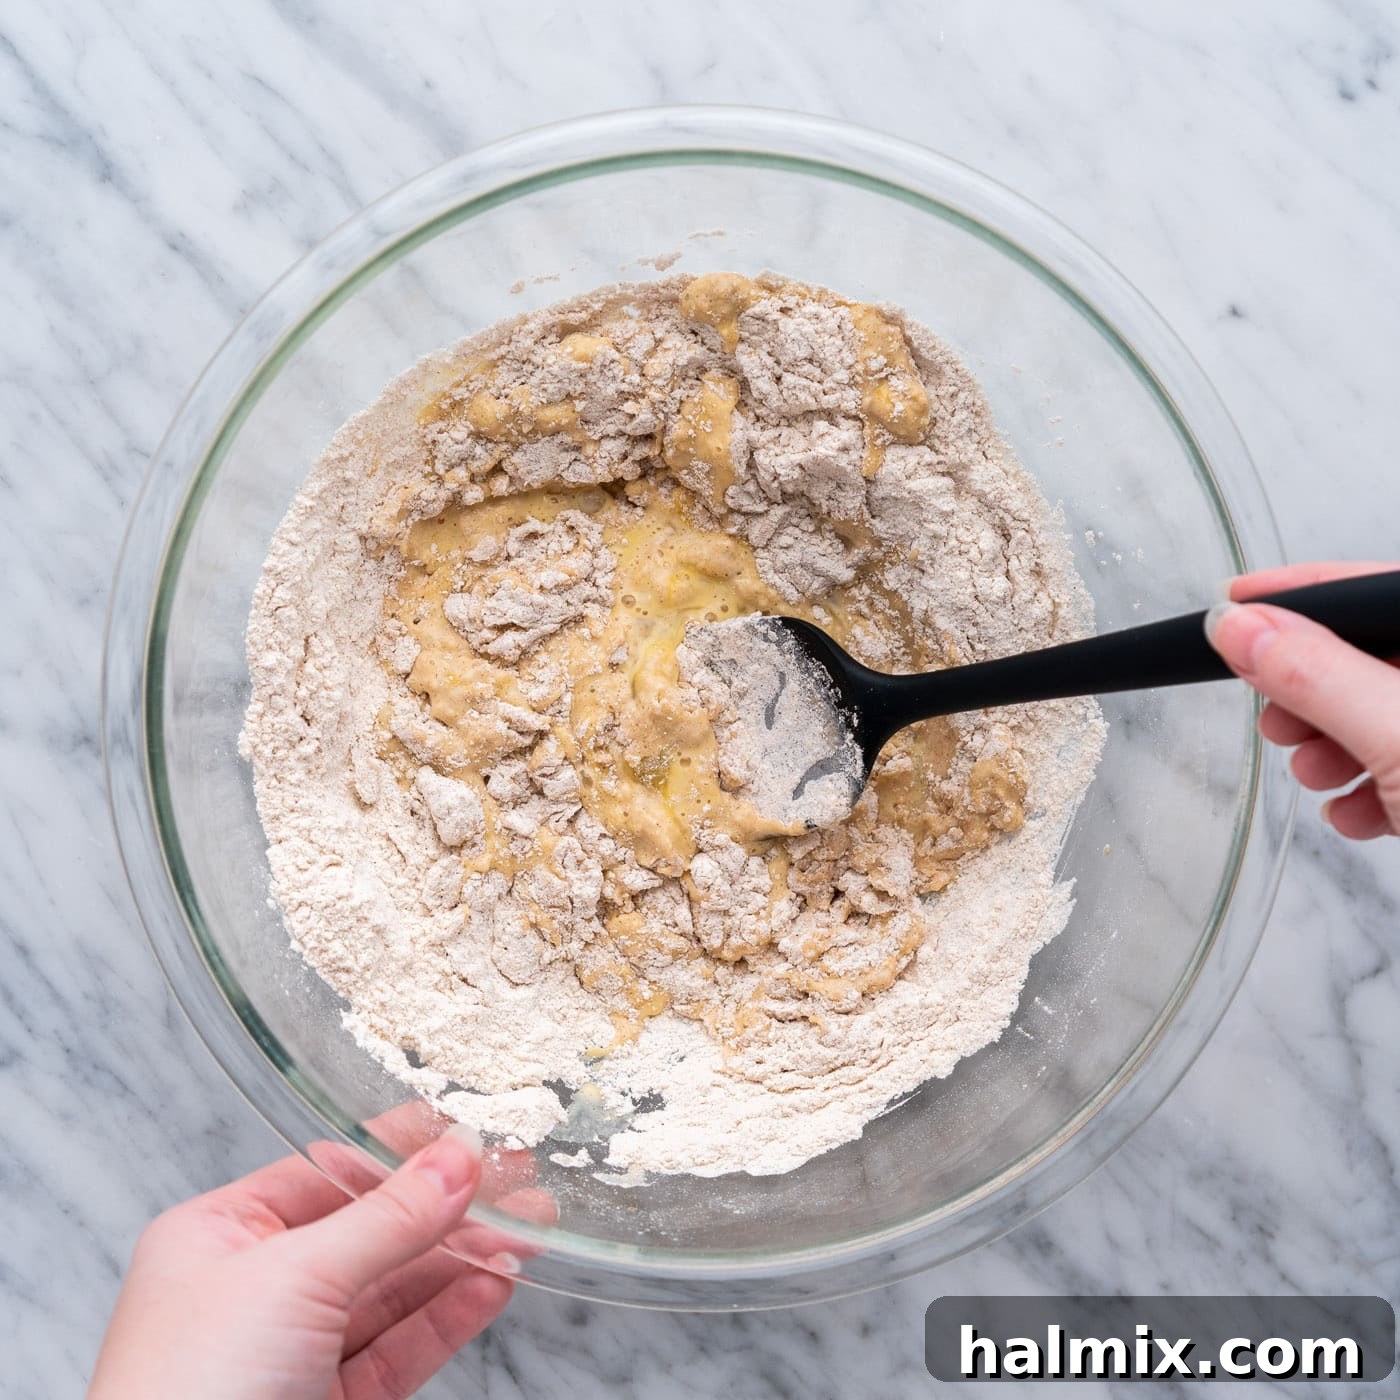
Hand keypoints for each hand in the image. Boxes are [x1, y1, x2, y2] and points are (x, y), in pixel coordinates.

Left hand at [88, 1126, 516, 1399]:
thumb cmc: (185, 1392)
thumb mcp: (294, 1278)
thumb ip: (386, 1218)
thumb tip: (455, 1160)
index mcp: (219, 1236)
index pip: (326, 1172)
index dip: (399, 1151)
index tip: (465, 1130)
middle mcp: (253, 1290)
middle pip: (370, 1230)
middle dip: (447, 1207)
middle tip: (517, 1180)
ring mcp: (292, 1352)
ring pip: (394, 1292)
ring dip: (462, 1260)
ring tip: (527, 1230)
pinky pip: (400, 1348)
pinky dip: (450, 1316)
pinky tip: (492, 1285)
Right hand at [1206, 561, 1399, 839]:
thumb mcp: (1395, 733)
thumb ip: (1316, 676)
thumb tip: (1237, 628)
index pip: (1360, 587)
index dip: (1294, 590)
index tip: (1230, 602)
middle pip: (1362, 653)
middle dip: (1307, 690)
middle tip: (1279, 717)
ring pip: (1373, 711)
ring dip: (1328, 747)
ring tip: (1316, 776)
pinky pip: (1397, 763)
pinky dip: (1365, 789)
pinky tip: (1357, 813)